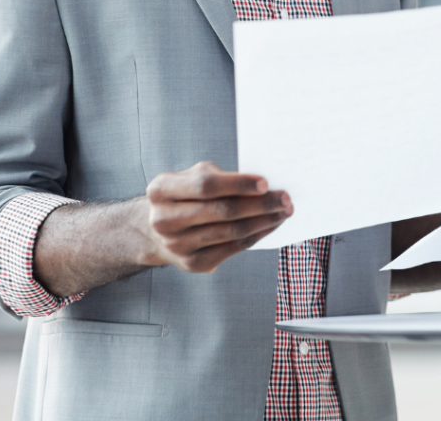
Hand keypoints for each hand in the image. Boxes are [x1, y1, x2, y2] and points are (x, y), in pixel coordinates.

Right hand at [140, 161, 292, 272]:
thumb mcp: (193, 176)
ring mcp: (177, 245)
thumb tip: (262, 187)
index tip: (265, 183)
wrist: (155, 230)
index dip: (238, 184)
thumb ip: (220, 178)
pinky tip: (270, 225)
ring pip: (231, 232)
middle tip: (285, 198)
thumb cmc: (185, 194)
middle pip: (222, 211)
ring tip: (283, 211)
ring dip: (263, 221)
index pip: (205, 185)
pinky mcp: (192, 263)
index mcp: (162, 190)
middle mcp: (164, 219)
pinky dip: (256, 236)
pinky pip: (232, 249)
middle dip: (259, 204)